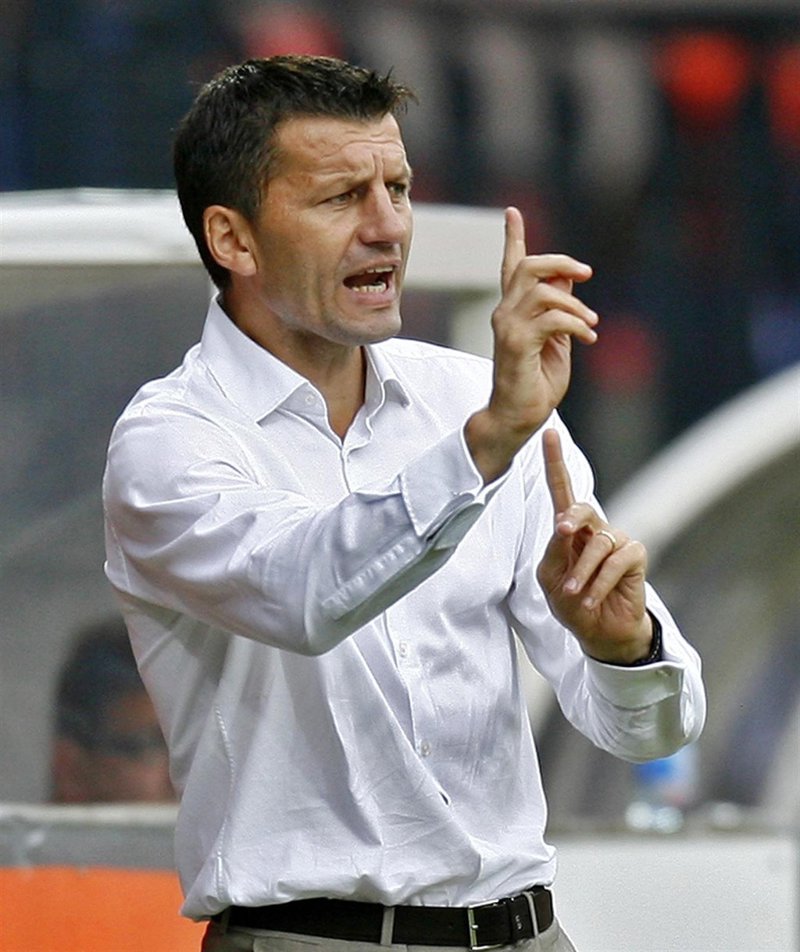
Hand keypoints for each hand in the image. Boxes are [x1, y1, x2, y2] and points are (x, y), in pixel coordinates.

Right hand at [465, 207, 597, 482]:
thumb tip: (568, 280)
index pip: (511, 266)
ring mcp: (507, 327)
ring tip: (592, 324)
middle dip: (561, 262)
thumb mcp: (557, 340)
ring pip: (543, 291)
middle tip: (586, 274)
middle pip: (529, 267)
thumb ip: (561, 310)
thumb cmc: (536, 383)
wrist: (517, 416)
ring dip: (575, 305)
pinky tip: (589, 339)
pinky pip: (552, 319)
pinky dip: (577, 324)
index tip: (512, 212)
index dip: (513, 237)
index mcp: (514, 311)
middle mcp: (505, 313)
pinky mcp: (516, 344)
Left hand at [536, 429, 652, 663]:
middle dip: (571, 518)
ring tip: (574, 594)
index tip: (548, 433)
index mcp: (569, 529)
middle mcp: (594, 528)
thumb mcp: (550, 577)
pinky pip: (615, 561)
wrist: (599, 632)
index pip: (561, 489)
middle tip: (562, 532)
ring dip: (581, 572)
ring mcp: (617, 539)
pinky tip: (591, 599)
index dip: (555, 461)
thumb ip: (553, 549)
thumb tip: (563, 526)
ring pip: (597, 543)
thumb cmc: (572, 602)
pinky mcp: (635, 555)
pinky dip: (599, 583)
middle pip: (581, 506)